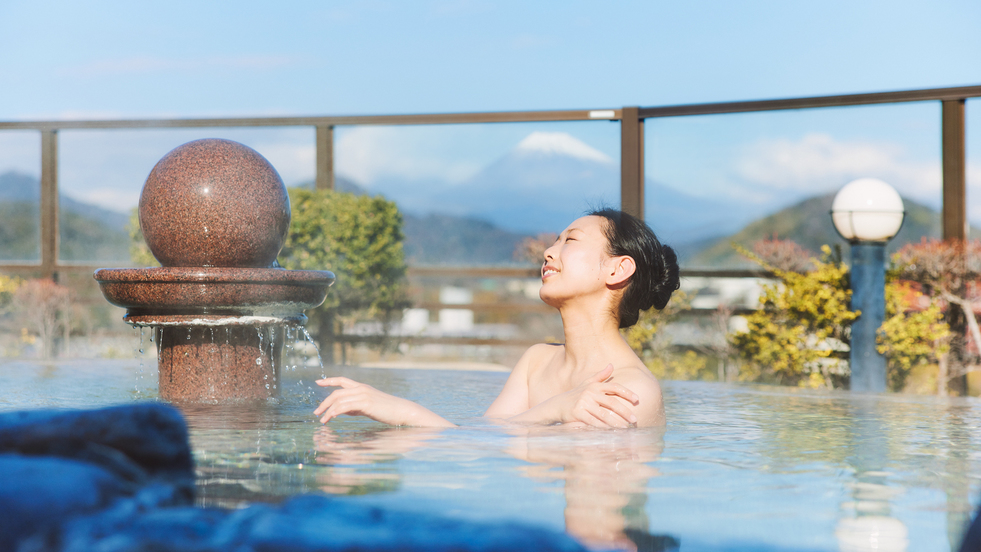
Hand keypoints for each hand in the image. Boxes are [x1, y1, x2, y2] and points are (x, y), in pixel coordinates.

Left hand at [314, 377, 454, 426]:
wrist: (402, 411)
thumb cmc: (387, 411)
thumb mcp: (369, 407)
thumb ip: (355, 407)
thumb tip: (342, 411)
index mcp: (362, 387)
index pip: (342, 380)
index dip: (329, 381)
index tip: (318, 382)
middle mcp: (361, 388)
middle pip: (336, 393)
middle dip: (324, 403)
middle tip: (316, 413)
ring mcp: (363, 394)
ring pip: (338, 400)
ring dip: (327, 411)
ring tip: (322, 421)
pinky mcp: (365, 403)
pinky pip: (344, 406)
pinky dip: (335, 412)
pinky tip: (330, 418)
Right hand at [558, 364, 639, 427]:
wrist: (557, 405)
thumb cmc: (575, 394)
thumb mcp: (587, 383)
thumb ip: (600, 376)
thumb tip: (611, 365)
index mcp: (595, 386)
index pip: (614, 387)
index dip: (627, 392)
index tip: (637, 399)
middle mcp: (590, 393)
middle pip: (611, 402)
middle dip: (625, 411)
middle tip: (635, 419)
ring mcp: (583, 403)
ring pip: (604, 414)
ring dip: (616, 422)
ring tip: (626, 428)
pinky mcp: (577, 413)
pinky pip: (593, 422)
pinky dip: (603, 428)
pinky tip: (611, 433)